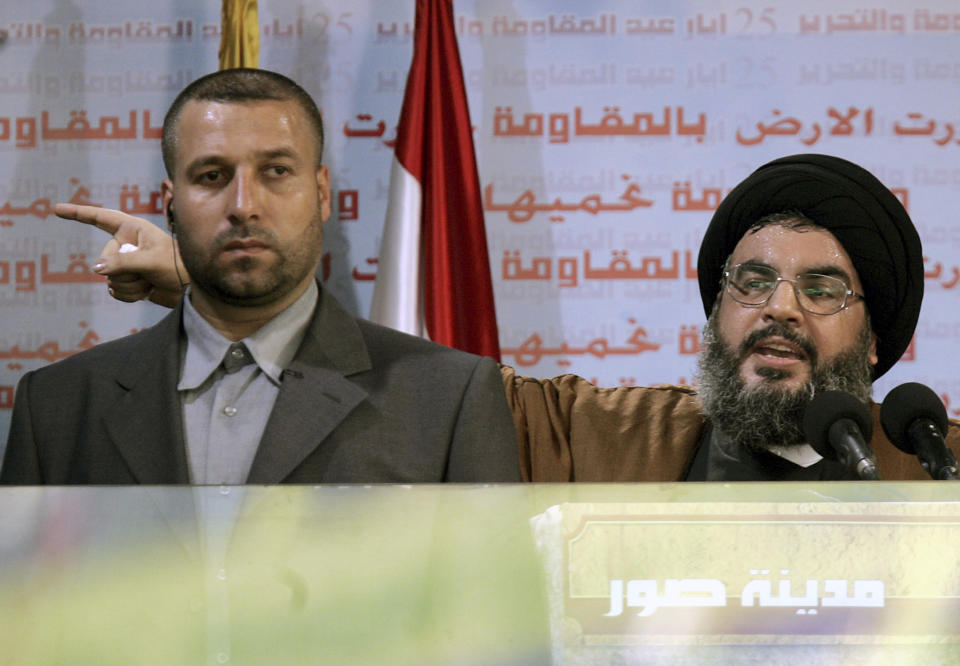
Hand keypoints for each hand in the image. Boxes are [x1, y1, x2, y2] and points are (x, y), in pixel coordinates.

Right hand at [54, 203, 186, 307]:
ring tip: (150, 281)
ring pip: (109, 278)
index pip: (101, 218)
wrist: (191, 289)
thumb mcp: (151, 261)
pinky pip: (115, 290)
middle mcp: (126, 244)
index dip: (78, 213)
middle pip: (104, 259)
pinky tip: (146, 291)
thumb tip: (96, 268)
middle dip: (124, 272)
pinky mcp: (129, 280)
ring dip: (129, 285)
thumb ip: (122, 263)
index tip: (57, 210)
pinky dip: (129, 295)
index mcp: (133, 229)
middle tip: (147, 273)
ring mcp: (126, 263)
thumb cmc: (177, 267)